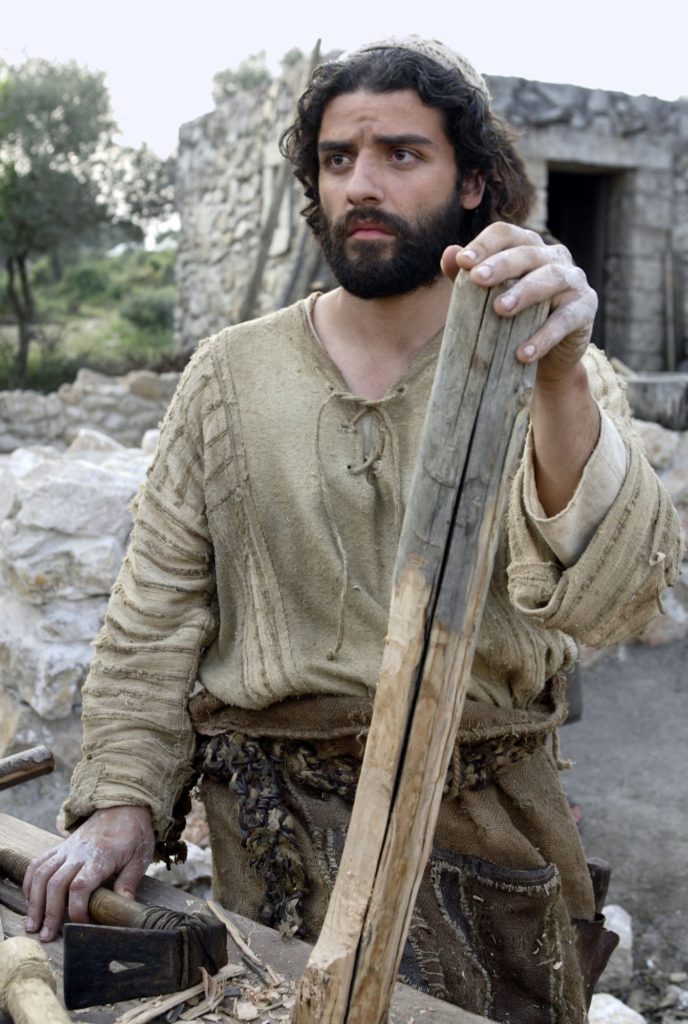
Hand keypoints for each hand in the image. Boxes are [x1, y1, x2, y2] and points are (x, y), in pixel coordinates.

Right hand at [23, 805, 154, 941]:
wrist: (122, 805)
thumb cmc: (133, 833)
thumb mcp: (140, 856)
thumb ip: (130, 881)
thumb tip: (123, 906)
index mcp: (100, 856)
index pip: (80, 886)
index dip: (76, 909)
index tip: (82, 925)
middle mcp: (78, 853)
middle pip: (56, 884)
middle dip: (49, 913)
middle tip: (47, 936)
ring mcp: (66, 849)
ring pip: (42, 875)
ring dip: (34, 901)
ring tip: (33, 925)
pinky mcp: (59, 847)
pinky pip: (38, 863)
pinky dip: (30, 882)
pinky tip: (30, 901)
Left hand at [440, 223, 597, 385]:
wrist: (547, 357)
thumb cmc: (514, 320)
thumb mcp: (488, 299)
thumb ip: (467, 278)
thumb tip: (449, 254)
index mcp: (528, 248)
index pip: (507, 234)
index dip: (485, 244)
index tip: (463, 261)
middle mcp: (554, 257)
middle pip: (527, 252)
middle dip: (502, 264)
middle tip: (477, 279)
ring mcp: (573, 280)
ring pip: (551, 278)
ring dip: (525, 292)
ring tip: (501, 309)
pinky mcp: (586, 307)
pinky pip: (566, 319)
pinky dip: (544, 336)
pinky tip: (524, 353)